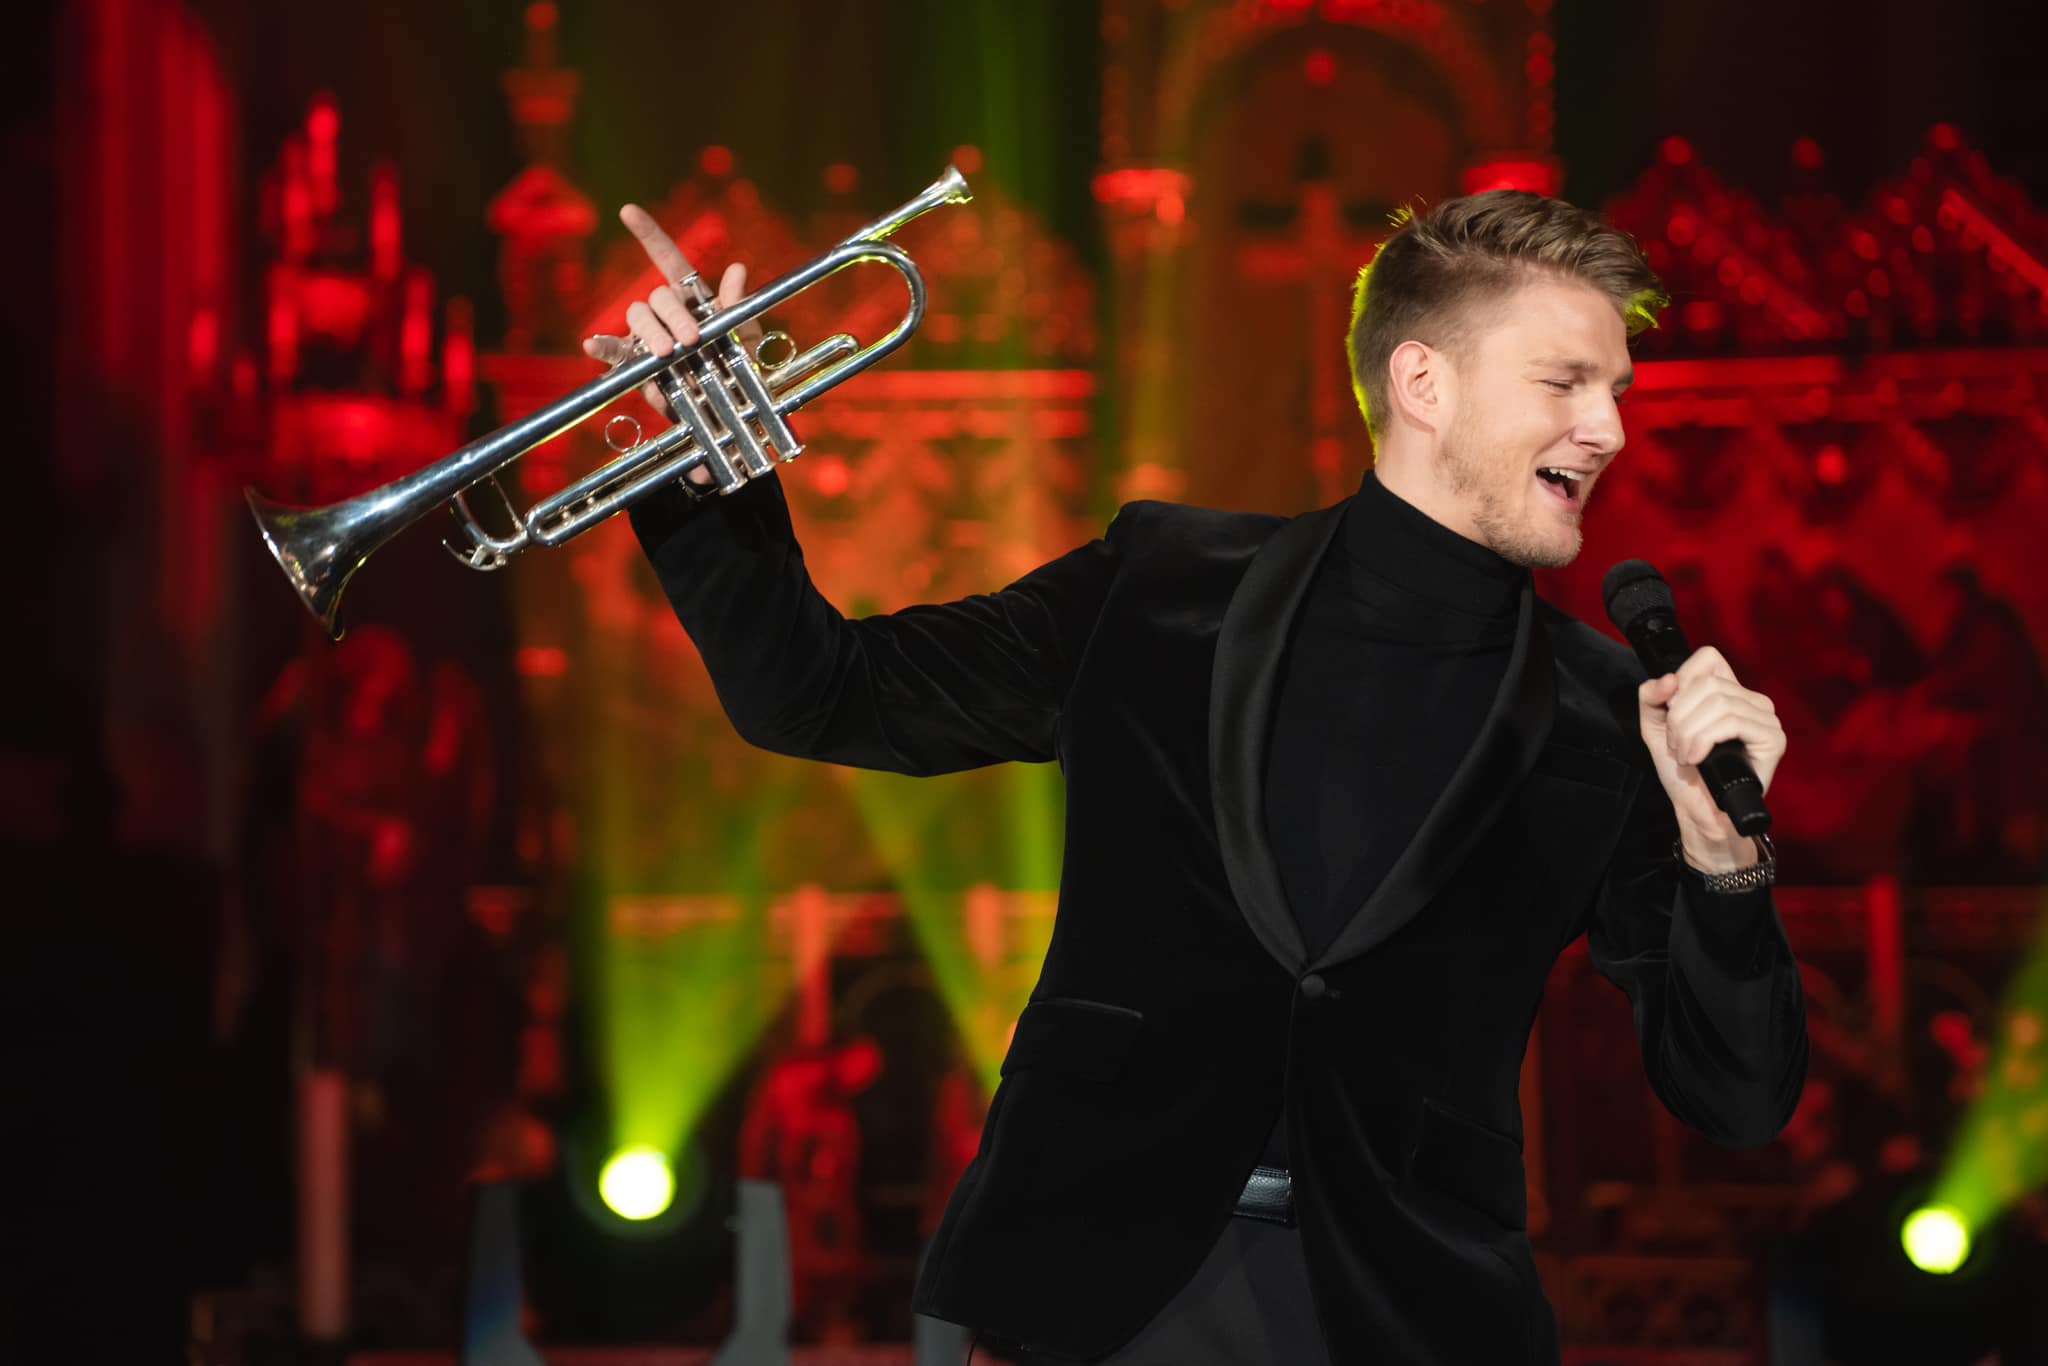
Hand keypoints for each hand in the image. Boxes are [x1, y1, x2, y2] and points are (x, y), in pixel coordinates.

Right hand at [582, 203, 762, 485]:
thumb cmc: (743, 371)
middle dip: (674, 316)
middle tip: (692, 341)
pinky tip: (593, 345)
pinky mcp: (637, 364)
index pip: (669, 259)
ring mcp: (649, 337)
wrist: (733, 413)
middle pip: (657, 296)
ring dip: (652, 332)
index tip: (628, 211)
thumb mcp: (749, 339)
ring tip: (669, 354)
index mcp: (694, 299)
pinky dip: (603, 346)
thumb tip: (737, 269)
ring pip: (637, 316)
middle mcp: (667, 313)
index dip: (650, 234)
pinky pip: (616, 350)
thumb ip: (740, 307)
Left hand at [1637, 646, 1786, 869]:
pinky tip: (1697, 758)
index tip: (1672, 714)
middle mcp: (1751, 700)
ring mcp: (1766, 718)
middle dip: (1679, 717)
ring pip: (1718, 703)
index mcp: (1728, 690)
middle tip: (1676, 745)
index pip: (1708, 658)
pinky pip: (1733, 721)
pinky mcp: (1773, 738)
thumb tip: (1671, 678)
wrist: (1696, 808)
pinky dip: (1704, 739)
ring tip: (1686, 755)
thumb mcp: (1656, 725)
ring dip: (1689, 732)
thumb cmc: (1681, 769)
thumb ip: (1652, 696)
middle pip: (1707, 684)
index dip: (1681, 682)